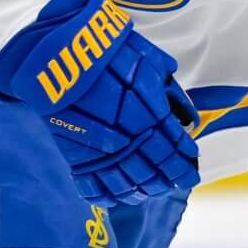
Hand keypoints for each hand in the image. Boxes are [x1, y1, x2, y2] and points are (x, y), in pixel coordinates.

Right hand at [0, 0, 198, 205]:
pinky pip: (94, 187)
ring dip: (142, 190)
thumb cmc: (106, 52)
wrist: (57, 52)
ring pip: (128, 183)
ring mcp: (102, 150)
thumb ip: (169, 91)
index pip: (176, 150)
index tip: (190, 172)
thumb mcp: (148, 61)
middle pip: (155, 171)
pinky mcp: (76, 157)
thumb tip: (187, 117)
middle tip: (174, 182)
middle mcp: (130, 137)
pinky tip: (117, 196)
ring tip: (148, 190)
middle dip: (168, 179)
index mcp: (151, 114)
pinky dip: (107, 196)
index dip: (184, 164)